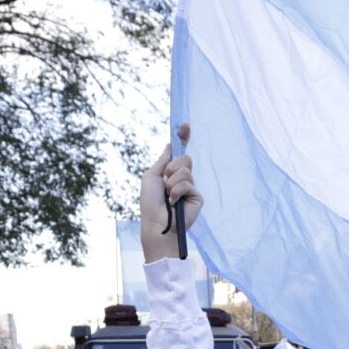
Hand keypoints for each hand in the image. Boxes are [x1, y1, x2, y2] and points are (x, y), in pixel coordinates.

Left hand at [139, 124, 200, 260]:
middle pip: (185, 158)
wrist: (156, 223)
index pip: (180, 152)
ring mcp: (191, 188)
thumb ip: (162, 161)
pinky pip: (188, 183)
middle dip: (172, 168)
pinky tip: (174, 202)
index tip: (185, 125)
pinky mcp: (197, 197)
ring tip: (167, 195)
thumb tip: (169, 145)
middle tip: (165, 182)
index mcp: (171, 172)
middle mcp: (182, 178)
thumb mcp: (151, 176)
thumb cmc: (150, 203)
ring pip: (186, 170)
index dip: (183, 137)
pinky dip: (177, 191)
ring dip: (172, 182)